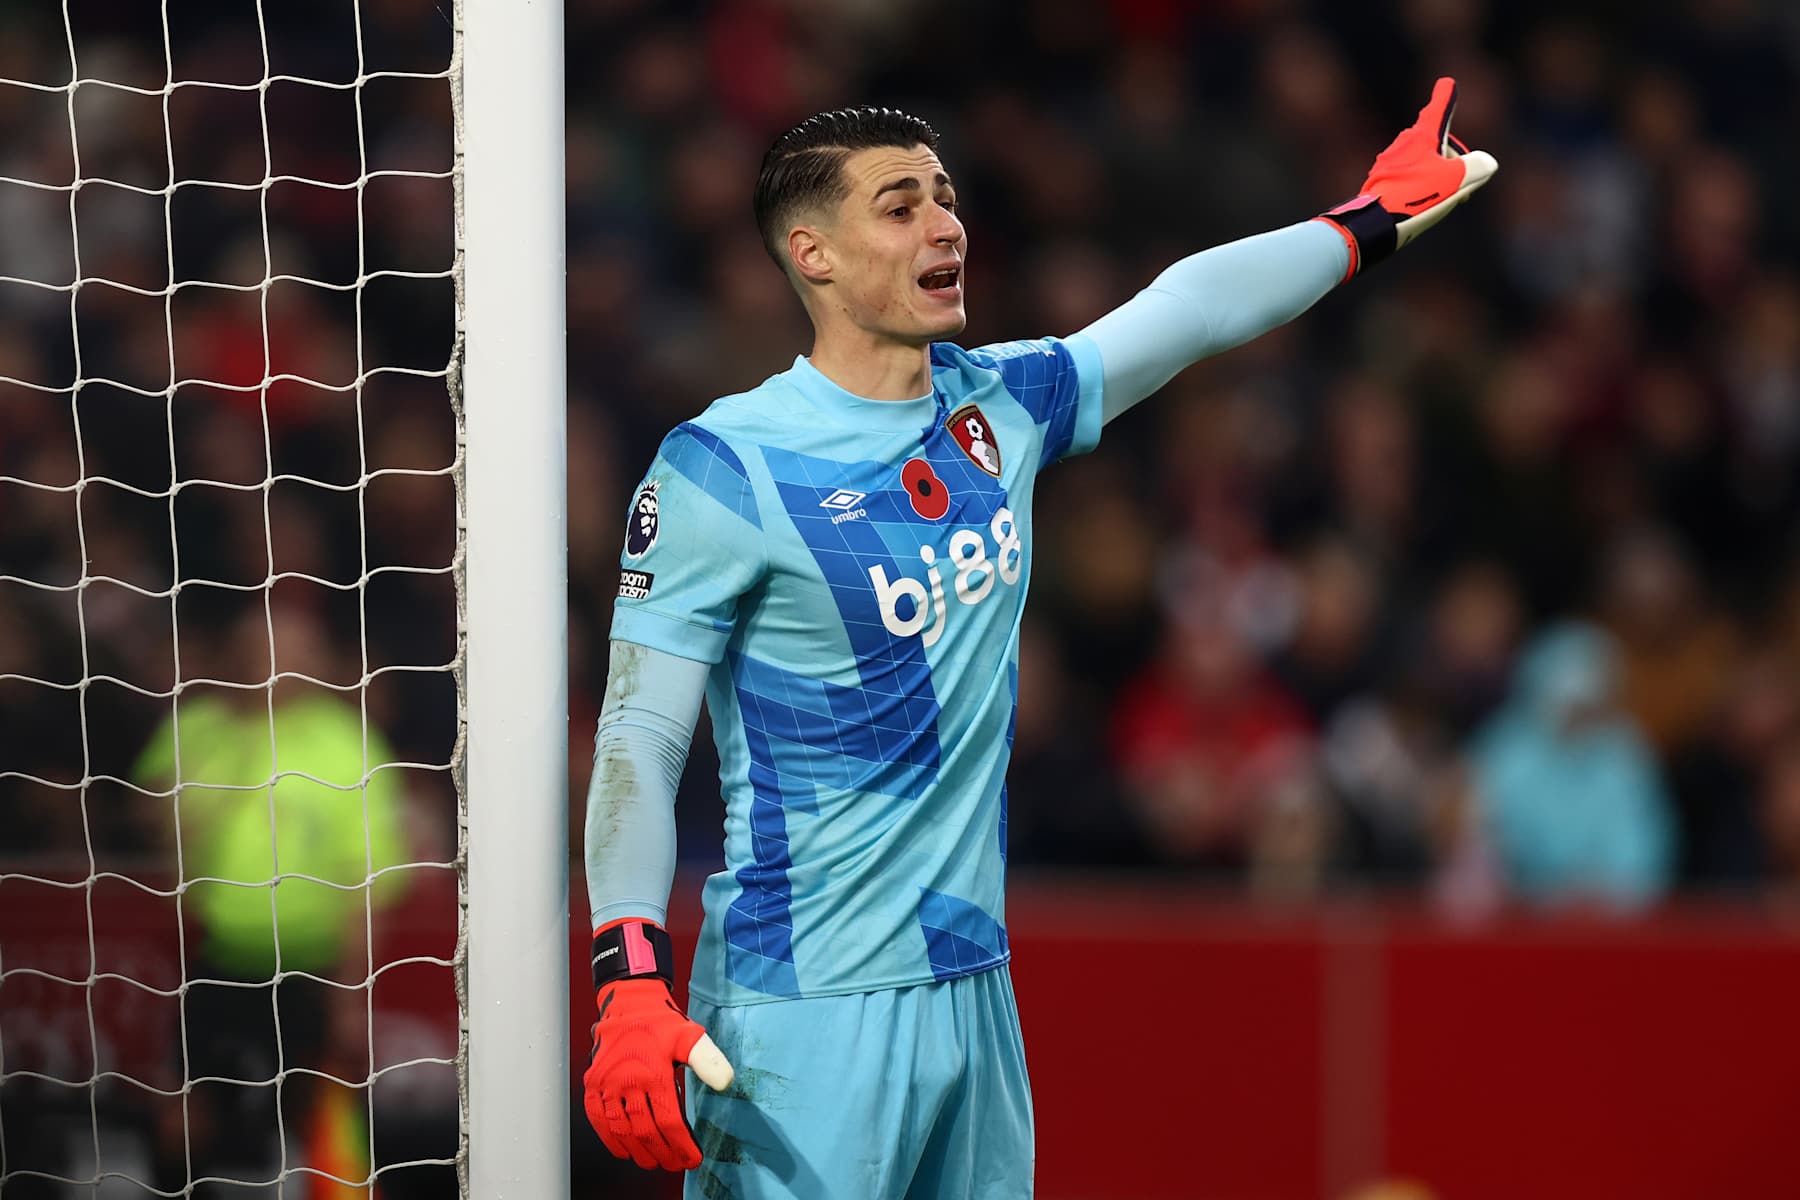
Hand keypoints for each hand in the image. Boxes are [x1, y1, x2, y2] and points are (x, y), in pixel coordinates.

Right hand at [582, 976, 735, 1170]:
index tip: (692, 1158)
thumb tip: (726, 1082)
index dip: (681, 1144)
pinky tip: (622, 1151)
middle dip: (662, 1153)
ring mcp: (606, 1084)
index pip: (669, 1120)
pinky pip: (597, 1118)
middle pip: (645, 1130)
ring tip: (653, 1162)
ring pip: (621, 1129)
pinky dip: (608, 1138)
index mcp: (653, 1072)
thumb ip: (708, 1060)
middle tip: (674, 1165)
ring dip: (638, 1151)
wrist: (629, 1003)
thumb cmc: (661, 1023)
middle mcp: (627, 1081)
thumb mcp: (690, 1036)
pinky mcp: (593, 1083)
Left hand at [1317, 77, 1498, 277]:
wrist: (1374, 226)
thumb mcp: (1457, 181)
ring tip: (1440, 201)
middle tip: (1461, 188)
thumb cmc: (1416, 198)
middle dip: (1452, 161)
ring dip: (1438, 178)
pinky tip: (1420, 208)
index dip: (1446, 96)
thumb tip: (1485, 163)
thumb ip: (1478, 167)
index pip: (1439, 109)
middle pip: (1437, 143)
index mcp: (1422, 136)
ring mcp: (1389, 163)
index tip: (1446, 84)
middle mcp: (1403, 144)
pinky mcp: (1381, 182)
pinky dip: (1421, 189)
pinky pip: (1410, 179)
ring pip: (1424, 164)